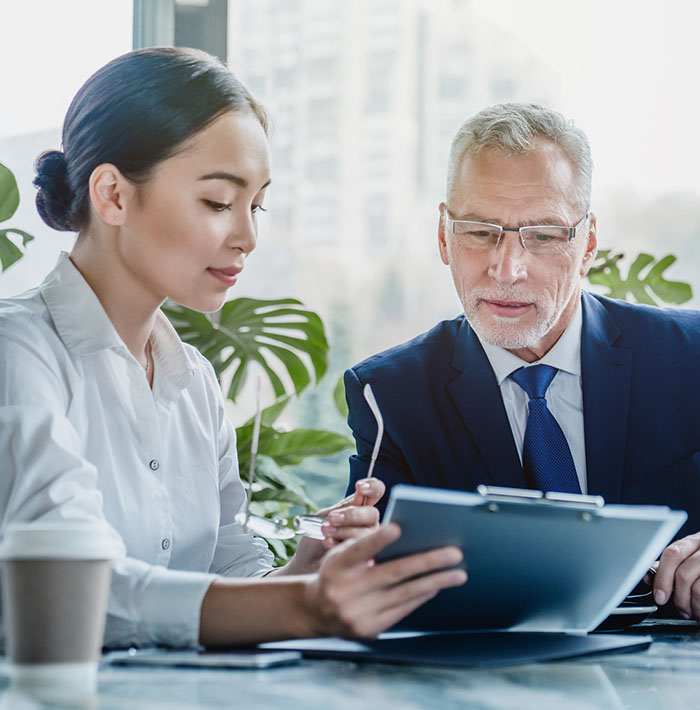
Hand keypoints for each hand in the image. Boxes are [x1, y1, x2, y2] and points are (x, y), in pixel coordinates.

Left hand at [285, 478, 384, 574]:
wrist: (304, 563)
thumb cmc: (315, 537)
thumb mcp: (324, 517)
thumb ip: (342, 508)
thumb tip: (360, 496)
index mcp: (360, 507)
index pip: (376, 491)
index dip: (373, 486)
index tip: (359, 487)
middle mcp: (369, 523)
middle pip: (372, 513)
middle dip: (351, 515)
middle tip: (332, 518)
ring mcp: (371, 541)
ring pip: (369, 532)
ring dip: (344, 531)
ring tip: (325, 533)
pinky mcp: (368, 559)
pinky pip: (365, 550)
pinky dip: (343, 545)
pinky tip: (329, 544)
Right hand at [305, 523, 466, 638]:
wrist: (315, 611)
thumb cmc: (336, 573)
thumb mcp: (340, 554)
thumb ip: (365, 546)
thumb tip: (406, 537)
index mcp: (336, 567)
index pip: (358, 550)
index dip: (377, 539)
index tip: (397, 527)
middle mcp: (345, 591)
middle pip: (391, 574)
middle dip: (426, 562)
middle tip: (453, 553)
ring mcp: (357, 614)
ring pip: (403, 595)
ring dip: (434, 582)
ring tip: (458, 574)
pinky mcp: (369, 629)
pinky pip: (402, 610)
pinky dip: (421, 596)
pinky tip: (435, 586)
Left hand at [652, 531, 699, 619]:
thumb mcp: (692, 557)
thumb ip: (672, 565)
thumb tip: (649, 575)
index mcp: (696, 541)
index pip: (672, 554)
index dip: (662, 577)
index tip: (659, 596)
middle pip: (683, 574)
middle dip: (678, 597)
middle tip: (680, 609)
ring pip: (698, 589)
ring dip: (692, 606)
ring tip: (694, 612)